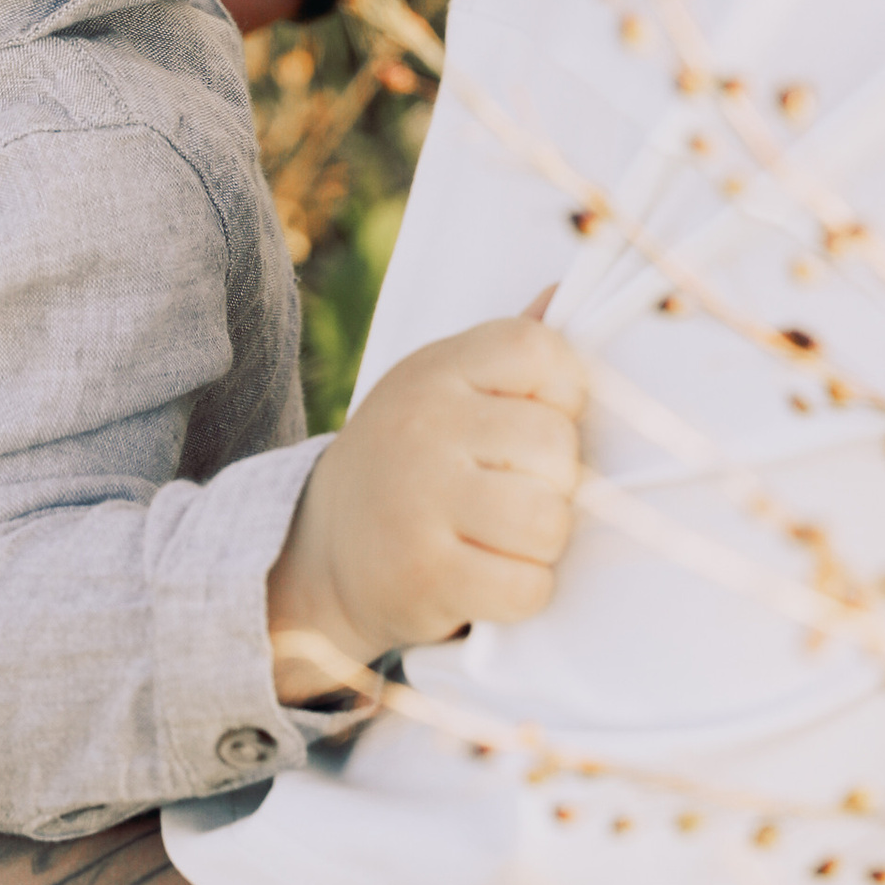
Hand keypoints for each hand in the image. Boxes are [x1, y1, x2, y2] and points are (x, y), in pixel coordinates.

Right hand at [266, 316, 585, 692]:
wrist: (318, 554)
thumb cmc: (408, 464)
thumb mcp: (441, 391)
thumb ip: (507, 352)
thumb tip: (566, 292)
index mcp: (437, 370)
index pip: (541, 351)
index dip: (565, 393)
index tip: (539, 422)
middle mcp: (424, 425)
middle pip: (557, 445)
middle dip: (555, 482)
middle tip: (513, 492)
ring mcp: (420, 501)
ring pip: (549, 519)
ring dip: (542, 543)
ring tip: (504, 537)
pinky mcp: (425, 575)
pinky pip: (527, 586)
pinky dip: (523, 592)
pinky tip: (489, 576)